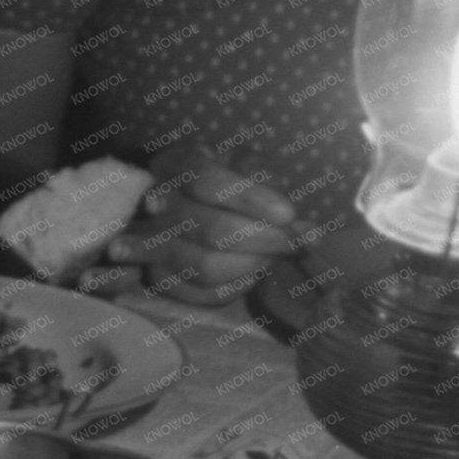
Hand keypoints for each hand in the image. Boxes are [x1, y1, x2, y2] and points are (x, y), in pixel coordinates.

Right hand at [104, 159, 306, 305]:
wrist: (193, 206)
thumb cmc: (230, 180)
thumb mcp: (249, 166)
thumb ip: (274, 187)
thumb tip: (308, 230)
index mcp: (177, 164)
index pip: (206, 179)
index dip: (249, 198)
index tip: (288, 214)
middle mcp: (155, 202)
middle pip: (209, 229)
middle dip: (260, 240)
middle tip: (291, 243)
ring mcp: (149, 243)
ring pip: (203, 266)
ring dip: (250, 265)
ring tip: (272, 256)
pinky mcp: (156, 276)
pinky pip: (199, 294)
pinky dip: (234, 287)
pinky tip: (251, 273)